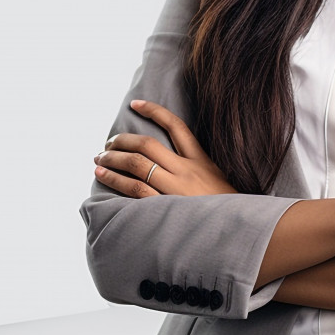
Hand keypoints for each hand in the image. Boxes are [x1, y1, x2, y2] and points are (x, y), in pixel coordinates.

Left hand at [93, 99, 237, 197]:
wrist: (235, 230)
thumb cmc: (224, 208)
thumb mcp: (218, 180)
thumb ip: (198, 167)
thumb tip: (169, 160)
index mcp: (201, 160)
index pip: (176, 126)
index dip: (154, 111)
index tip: (135, 104)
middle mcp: (187, 170)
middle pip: (148, 144)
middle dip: (122, 140)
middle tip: (108, 143)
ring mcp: (176, 188)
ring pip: (137, 164)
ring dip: (113, 159)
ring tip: (100, 159)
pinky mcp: (166, 207)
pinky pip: (135, 189)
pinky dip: (115, 180)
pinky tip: (103, 176)